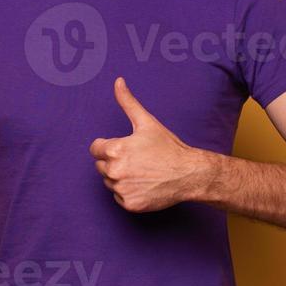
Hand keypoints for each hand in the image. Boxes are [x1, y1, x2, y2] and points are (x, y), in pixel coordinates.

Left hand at [90, 77, 213, 212]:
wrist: (189, 174)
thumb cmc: (168, 147)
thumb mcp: (146, 122)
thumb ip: (127, 102)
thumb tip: (118, 81)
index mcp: (115, 149)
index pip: (96, 149)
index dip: (109, 146)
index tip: (126, 148)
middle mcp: (114, 171)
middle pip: (101, 166)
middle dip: (115, 162)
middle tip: (137, 160)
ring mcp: (122, 189)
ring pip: (110, 182)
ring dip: (121, 178)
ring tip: (142, 172)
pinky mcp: (130, 204)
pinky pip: (119, 197)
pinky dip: (129, 193)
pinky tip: (144, 185)